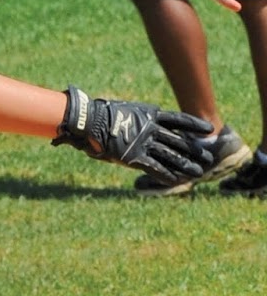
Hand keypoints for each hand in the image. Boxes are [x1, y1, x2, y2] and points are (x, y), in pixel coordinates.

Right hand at [50, 86, 212, 184]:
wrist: (88, 120)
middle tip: (207, 159)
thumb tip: (142, 125)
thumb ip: (137, 122)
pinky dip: (166, 175)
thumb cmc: (101, 116)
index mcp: (150, 115)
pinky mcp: (134, 156)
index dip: (194, 125)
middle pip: (179, 141)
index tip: (208, 129)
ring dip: (185, 165)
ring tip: (198, 173)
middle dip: (194, 151)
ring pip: (171, 155)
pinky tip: (177, 181)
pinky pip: (154, 167)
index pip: (179, 120)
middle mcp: (151, 129)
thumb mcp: (125, 113)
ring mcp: (143, 143)